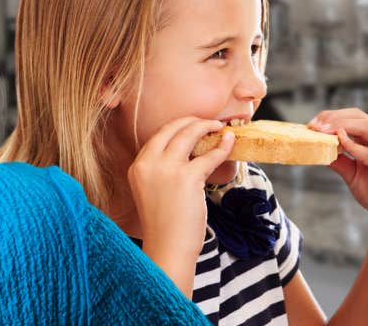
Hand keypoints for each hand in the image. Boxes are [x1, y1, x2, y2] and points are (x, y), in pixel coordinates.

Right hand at [128, 117, 232, 261]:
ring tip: (219, 127)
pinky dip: (222, 146)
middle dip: (193, 120)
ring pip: (189, 134)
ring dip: (207, 126)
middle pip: (172, 128)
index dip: (177, 126)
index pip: (158, 135)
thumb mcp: (153, 191)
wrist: (168, 248)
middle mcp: (148, 163)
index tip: (192, 124)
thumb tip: (190, 152)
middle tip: (209, 122)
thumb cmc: (164, 225)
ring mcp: (166, 169)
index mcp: (138, 167)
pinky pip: (209, 155)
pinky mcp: (187, 177)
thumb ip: (162, 170)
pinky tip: (229, 141)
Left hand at [311, 108, 367, 232]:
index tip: (312, 125)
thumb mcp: (350, 173)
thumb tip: (317, 149)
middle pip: (359, 117)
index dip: (332, 117)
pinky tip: (340, 141)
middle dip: (335, 118)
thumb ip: (337, 160)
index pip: (354, 117)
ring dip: (342, 125)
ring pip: (367, 127)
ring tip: (323, 130)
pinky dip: (354, 146)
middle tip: (315, 126)